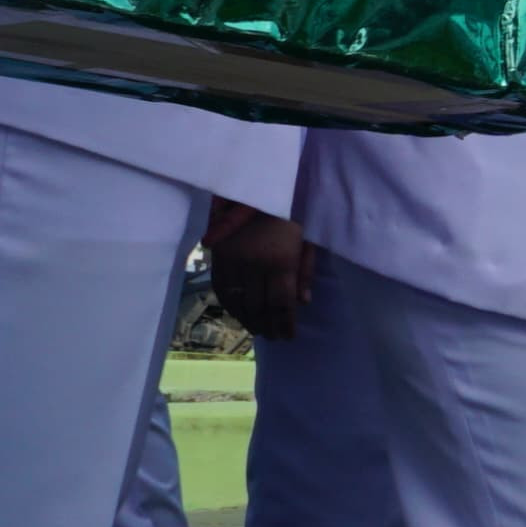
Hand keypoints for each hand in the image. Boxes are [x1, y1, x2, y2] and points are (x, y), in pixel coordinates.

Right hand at [203, 201, 311, 340]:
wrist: (256, 189)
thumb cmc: (289, 214)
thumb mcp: (306, 240)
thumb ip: (305, 271)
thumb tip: (303, 303)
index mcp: (280, 261)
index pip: (281, 303)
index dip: (284, 323)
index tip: (288, 336)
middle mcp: (254, 264)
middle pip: (259, 306)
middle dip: (267, 325)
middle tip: (273, 337)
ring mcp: (233, 260)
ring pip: (238, 300)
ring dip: (247, 319)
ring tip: (257, 330)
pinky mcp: (218, 256)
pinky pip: (220, 287)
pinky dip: (229, 304)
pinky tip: (238, 313)